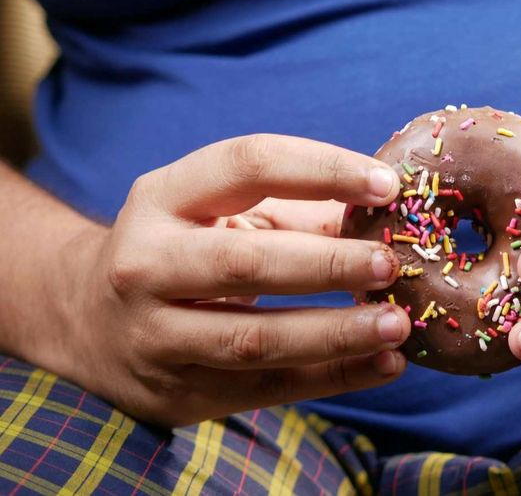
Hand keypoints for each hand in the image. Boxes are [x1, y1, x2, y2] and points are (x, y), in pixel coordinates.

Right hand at [54, 135, 409, 425]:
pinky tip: (384, 365)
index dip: (322, 170)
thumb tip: (387, 218)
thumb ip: (297, 212)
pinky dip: (334, 378)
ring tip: (397, 325)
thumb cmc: (182, 250)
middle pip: (245, 263)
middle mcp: (147, 263)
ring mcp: (156, 334)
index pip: (247, 165)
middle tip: (389, 266)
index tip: (386, 185)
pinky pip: (267, 387)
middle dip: (326, 264)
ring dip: (336, 333)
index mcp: (164, 197)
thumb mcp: (219, 213)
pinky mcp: (179, 391)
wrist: (88, 323)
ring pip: (254, 338)